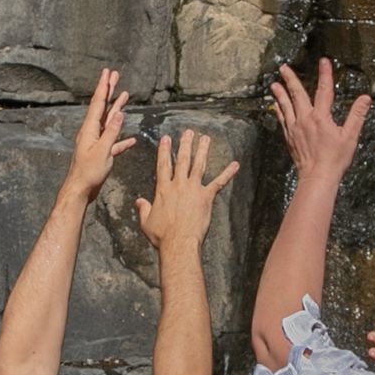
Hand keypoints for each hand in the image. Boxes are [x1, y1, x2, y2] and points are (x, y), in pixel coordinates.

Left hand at [66, 68, 135, 198]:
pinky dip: (121, 138)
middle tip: (114, 75)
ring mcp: (95, 142)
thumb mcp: (103, 150)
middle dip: (109, 91)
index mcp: (90, 129)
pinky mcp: (100, 153)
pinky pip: (113, 142)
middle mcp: (91, 132)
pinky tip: (131, 139)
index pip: (98, 103)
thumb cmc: (89, 172)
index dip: (104, 87)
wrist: (80, 190)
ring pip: (108, 122)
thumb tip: (119, 114)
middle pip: (102, 107)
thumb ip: (112, 132)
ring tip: (124, 95)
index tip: (107, 73)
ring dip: (116, 109)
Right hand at [136, 130, 239, 251]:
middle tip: (188, 132)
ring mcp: (193, 189)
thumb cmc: (162, 235)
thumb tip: (138, 202)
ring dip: (202, 151)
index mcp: (163, 189)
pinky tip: (235, 165)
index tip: (166, 139)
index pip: (163, 165)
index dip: (164, 151)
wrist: (178, 243)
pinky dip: (228, 173)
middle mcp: (178, 185)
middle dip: (185, 144)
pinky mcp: (206, 197)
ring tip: (205, 138)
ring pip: (198, 165)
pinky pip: (219, 182)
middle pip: (181, 160)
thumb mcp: (146, 222)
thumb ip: (143, 209)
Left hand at [269, 59, 370, 181]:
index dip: (325, 74)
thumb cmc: (335, 159)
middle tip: (283, 68)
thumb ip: (357, 115)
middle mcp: (305, 119)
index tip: (323, 61)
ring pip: (285, 106)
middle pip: (297, 94)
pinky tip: (276, 106)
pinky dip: (279, 110)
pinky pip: (282, 119)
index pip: (324, 90)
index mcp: (321, 117)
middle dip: (290, 79)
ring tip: (274, 84)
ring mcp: (295, 128)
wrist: (317, 177)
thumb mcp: (350, 137)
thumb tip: (366, 98)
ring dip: (279, 93)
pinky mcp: (289, 137)